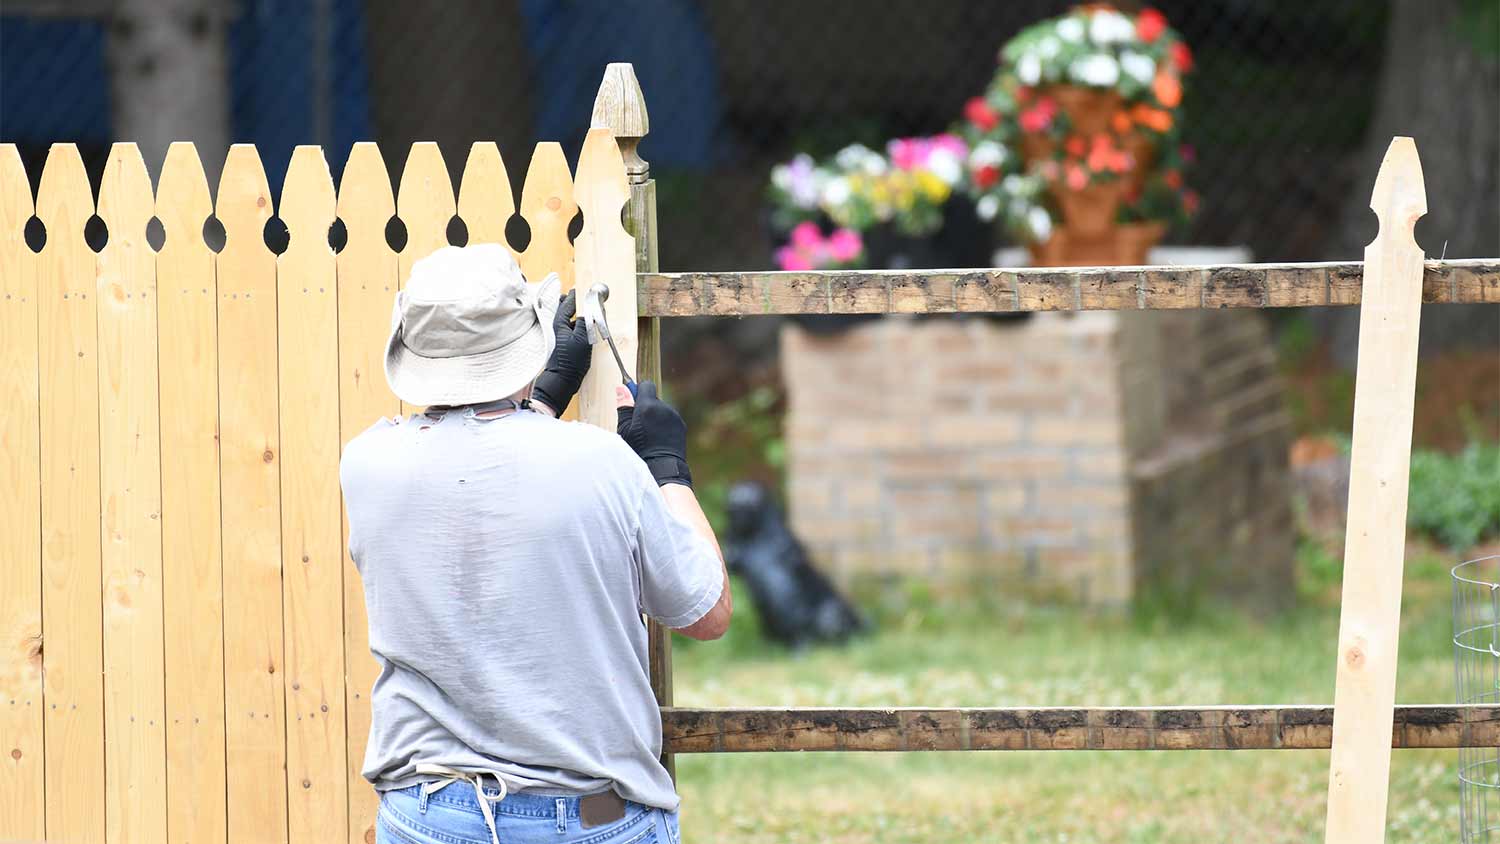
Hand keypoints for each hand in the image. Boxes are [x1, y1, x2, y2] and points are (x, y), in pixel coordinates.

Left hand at [531, 289, 591, 415]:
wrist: (563, 380)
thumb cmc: (571, 361)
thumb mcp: (582, 339)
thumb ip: (586, 321)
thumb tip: (590, 309)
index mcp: (560, 322)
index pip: (569, 301)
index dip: (578, 294)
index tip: (587, 288)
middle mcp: (559, 326)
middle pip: (566, 307)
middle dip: (576, 300)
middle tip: (586, 296)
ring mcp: (562, 334)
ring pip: (570, 317)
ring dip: (579, 312)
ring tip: (590, 309)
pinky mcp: (566, 342)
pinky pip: (573, 327)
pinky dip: (580, 323)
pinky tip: (588, 326)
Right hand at [615, 381, 692, 487]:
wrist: (662, 468)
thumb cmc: (639, 451)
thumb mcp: (625, 429)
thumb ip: (624, 406)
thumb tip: (622, 387)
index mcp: (648, 406)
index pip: (645, 385)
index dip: (638, 392)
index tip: (633, 403)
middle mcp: (664, 408)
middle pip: (653, 400)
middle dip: (645, 408)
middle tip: (637, 425)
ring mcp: (674, 417)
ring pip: (661, 411)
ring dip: (655, 417)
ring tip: (649, 436)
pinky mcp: (681, 426)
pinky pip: (669, 420)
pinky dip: (663, 426)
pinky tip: (658, 440)